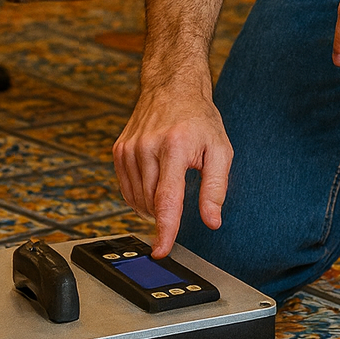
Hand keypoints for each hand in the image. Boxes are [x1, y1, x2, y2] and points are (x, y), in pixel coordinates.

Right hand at [112, 80, 232, 258]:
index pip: (167, 199)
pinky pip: (127, 189)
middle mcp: (147, 147)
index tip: (161, 250)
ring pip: (137, 199)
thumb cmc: (200, 119)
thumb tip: (212, 221)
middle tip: (181, 201)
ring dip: (153, 206)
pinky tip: (154, 183)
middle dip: (165, 215)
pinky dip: (140, 196)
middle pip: (151, 203)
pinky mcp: (119, 150)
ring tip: (170, 185)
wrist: (173, 87)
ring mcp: (129, 149)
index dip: (165, 230)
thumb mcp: (220, 150)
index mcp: (174, 147)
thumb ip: (216, 188)